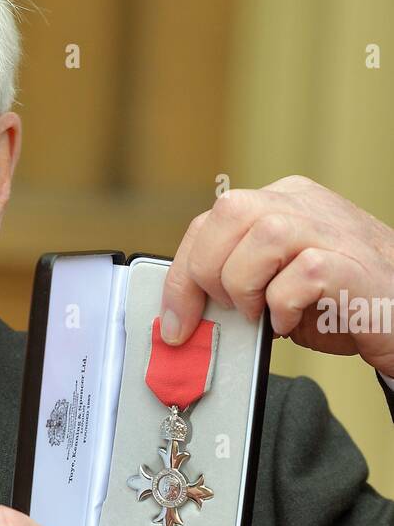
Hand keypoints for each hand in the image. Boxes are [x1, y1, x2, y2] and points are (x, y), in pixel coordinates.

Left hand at [159, 176, 393, 380]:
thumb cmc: (340, 304)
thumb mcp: (277, 285)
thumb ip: (237, 282)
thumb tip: (185, 312)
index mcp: (283, 203)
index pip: (211, 221)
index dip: (182, 274)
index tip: (175, 321)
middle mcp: (305, 205)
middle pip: (228, 214)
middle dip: (208, 274)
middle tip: (230, 312)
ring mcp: (331, 229)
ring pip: (261, 235)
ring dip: (247, 287)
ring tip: (263, 315)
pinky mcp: (350, 264)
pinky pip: (299, 275)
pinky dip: (283, 306)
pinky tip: (291, 322)